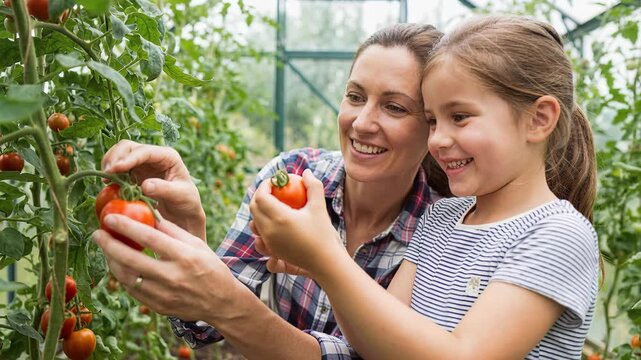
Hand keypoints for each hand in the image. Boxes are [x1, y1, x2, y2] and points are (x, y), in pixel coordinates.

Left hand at [92, 214, 238, 321]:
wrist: (221, 302)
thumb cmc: (210, 267)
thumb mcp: (197, 244)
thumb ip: (172, 231)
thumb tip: (149, 214)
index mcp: (184, 256)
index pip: (150, 238)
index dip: (127, 227)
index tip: (110, 218)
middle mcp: (172, 276)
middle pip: (132, 259)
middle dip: (109, 244)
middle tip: (97, 233)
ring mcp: (164, 294)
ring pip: (127, 277)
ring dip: (112, 261)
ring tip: (105, 248)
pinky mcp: (158, 306)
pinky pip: (133, 290)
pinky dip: (122, 276)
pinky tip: (118, 265)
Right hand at [101, 140, 205, 238]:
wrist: (183, 211)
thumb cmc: (186, 202)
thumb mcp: (181, 196)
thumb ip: (165, 189)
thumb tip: (145, 185)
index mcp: (168, 156)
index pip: (145, 151)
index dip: (129, 158)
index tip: (115, 169)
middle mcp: (154, 155)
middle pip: (128, 147)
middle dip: (115, 157)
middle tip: (106, 173)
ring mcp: (142, 163)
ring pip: (120, 154)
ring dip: (109, 163)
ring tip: (105, 178)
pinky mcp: (134, 172)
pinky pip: (117, 167)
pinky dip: (110, 172)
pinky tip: (106, 182)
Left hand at [249, 169, 342, 275]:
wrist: (326, 263)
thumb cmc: (324, 234)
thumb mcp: (319, 207)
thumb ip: (313, 186)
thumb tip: (306, 172)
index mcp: (280, 218)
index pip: (261, 196)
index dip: (265, 185)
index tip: (275, 182)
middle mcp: (269, 231)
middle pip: (253, 208)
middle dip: (260, 195)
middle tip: (273, 190)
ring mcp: (269, 243)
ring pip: (254, 222)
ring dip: (259, 211)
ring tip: (273, 205)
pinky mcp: (272, 251)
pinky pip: (259, 235)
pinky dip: (262, 226)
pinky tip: (274, 223)